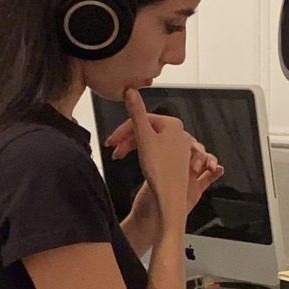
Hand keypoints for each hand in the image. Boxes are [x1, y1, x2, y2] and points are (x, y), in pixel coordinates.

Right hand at [119, 88, 192, 228]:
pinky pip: (156, 150)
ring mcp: (178, 146)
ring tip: (119, 158)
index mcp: (172, 124)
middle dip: (126, 139)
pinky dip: (143, 154)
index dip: (122, 130)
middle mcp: (178, 132)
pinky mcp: (176, 160)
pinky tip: (137, 163)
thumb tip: (130, 90)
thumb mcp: (144, 138)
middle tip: (112, 151)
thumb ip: (136, 112)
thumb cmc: (159, 170)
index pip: (140, 119)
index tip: (110, 142)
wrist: (169, 198)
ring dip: (132, 147)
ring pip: (149, 141)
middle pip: (145, 129)